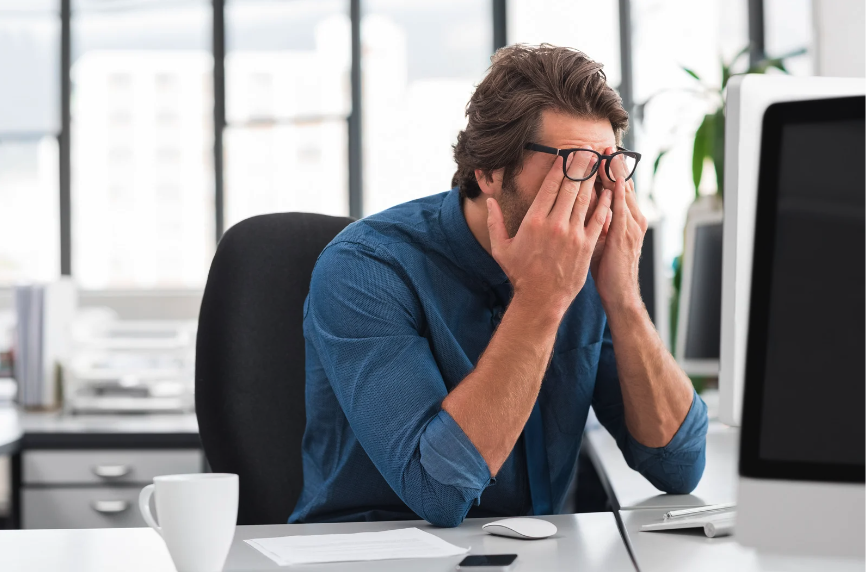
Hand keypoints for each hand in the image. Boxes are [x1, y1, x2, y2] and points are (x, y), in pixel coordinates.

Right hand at [487, 151, 612, 317]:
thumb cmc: (520, 274)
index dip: (560, 167)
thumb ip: (494, 222)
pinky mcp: (586, 245)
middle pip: (570, 187)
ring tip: (599, 162)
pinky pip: (598, 218)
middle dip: (580, 165)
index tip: (566, 154)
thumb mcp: (501, 248)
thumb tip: (490, 201)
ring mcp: (573, 234)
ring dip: (593, 178)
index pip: (550, 186)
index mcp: (534, 221)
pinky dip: (604, 203)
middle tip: (587, 149)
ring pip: (586, 199)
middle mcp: (555, 224)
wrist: (541, 299)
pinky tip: (609, 191)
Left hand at [591, 148, 647, 312]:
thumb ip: (598, 221)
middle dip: (613, 163)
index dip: (610, 169)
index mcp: (627, 219)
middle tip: (604, 143)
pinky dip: (616, 191)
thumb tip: (585, 205)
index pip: (618, 187)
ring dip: (615, 171)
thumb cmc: (608, 269)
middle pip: (622, 184)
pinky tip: (612, 178)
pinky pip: (620, 207)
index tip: (600, 152)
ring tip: (608, 151)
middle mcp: (632, 218)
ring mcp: (631, 225)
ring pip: (622, 191)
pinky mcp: (624, 235)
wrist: (620, 294)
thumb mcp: (604, 241)